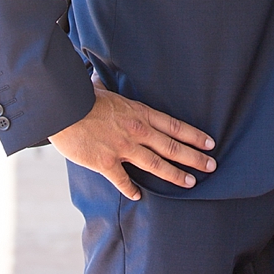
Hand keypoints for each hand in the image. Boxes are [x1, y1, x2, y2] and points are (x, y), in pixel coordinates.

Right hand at [49, 82, 215, 199]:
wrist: (62, 110)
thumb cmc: (83, 98)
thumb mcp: (106, 90)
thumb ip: (111, 88)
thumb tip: (100, 77)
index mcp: (141, 113)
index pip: (175, 126)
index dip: (195, 136)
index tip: (210, 143)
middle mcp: (137, 131)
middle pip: (173, 147)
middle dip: (194, 158)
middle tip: (211, 166)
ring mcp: (122, 148)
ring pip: (156, 164)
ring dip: (175, 175)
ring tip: (190, 183)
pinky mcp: (105, 162)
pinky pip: (122, 179)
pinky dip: (130, 189)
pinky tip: (138, 196)